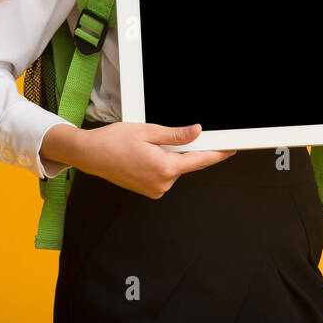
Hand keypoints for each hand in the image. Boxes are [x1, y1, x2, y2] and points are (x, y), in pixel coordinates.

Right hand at [61, 122, 235, 198]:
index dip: (218, 153)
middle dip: (184, 150)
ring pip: (175, 169)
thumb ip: (176, 135)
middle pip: (187, 164)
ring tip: (147, 146)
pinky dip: (161, 164)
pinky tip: (145, 156)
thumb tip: (197, 132)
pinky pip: (165, 175)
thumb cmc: (114, 141)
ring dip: (170, 157)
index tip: (231, 149)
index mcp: (164, 167)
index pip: (200, 160)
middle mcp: (162, 183)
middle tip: (165, 137)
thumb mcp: (148, 131)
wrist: (91, 155)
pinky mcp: (149, 191)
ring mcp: (155, 189)